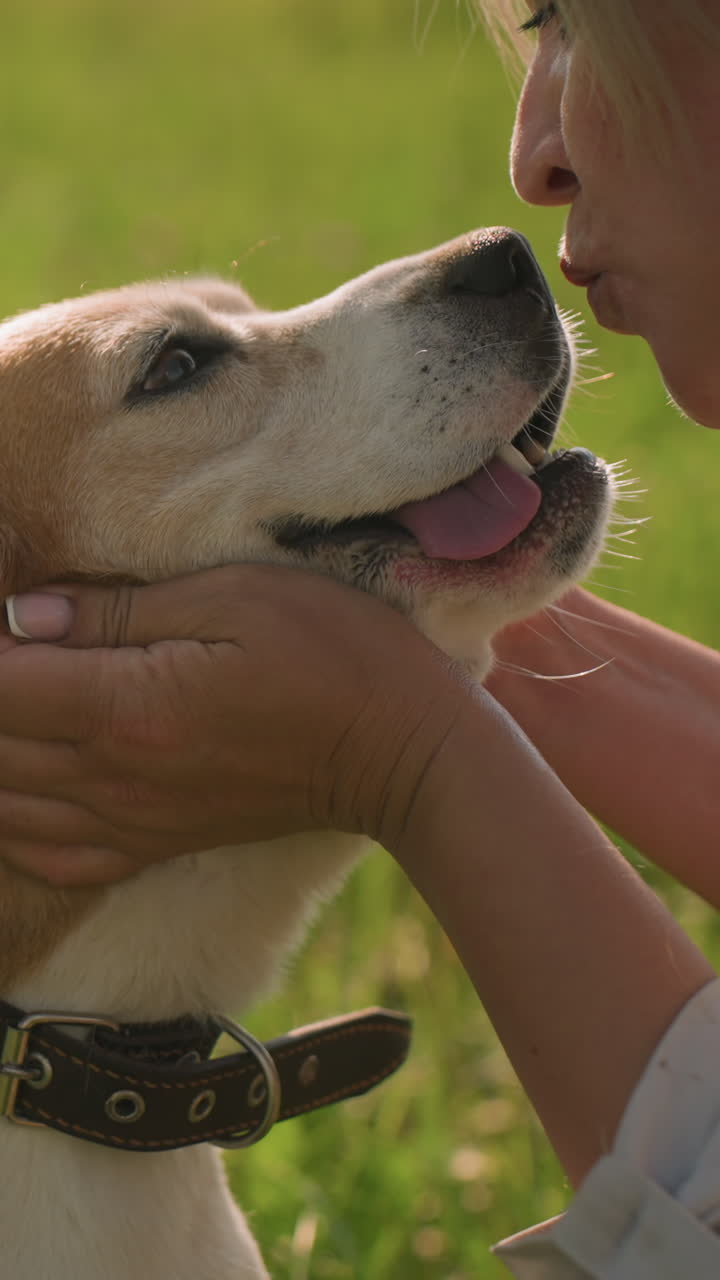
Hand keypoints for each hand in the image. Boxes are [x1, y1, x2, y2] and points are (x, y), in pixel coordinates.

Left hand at [0, 567, 467, 885]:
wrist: (401, 750)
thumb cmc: (333, 652)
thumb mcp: (235, 597)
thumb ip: (120, 608)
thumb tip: (24, 613)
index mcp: (129, 708)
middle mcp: (116, 778)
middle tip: (6, 657)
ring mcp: (133, 822)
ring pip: (6, 806)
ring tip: (11, 710)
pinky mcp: (155, 844)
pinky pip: (51, 858)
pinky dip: (11, 827)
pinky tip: (15, 791)